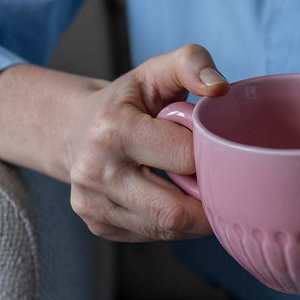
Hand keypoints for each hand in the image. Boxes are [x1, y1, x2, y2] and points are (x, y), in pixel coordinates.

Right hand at [62, 43, 228, 241]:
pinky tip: (174, 200)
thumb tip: (220, 88)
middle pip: (176, 210)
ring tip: (202, 191)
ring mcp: (93, 204)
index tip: (216, 146)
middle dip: (210, 201)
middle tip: (225, 184)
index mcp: (113, 129)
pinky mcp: (97, 225)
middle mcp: (96, 171)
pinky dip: (173, 224)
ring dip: (195, 218)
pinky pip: (152, 236)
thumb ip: (191, 63)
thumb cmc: (125, 100)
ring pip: (167, 230)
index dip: (211, 153)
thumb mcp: (155, 71)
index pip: (185, 157)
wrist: (74, 128)